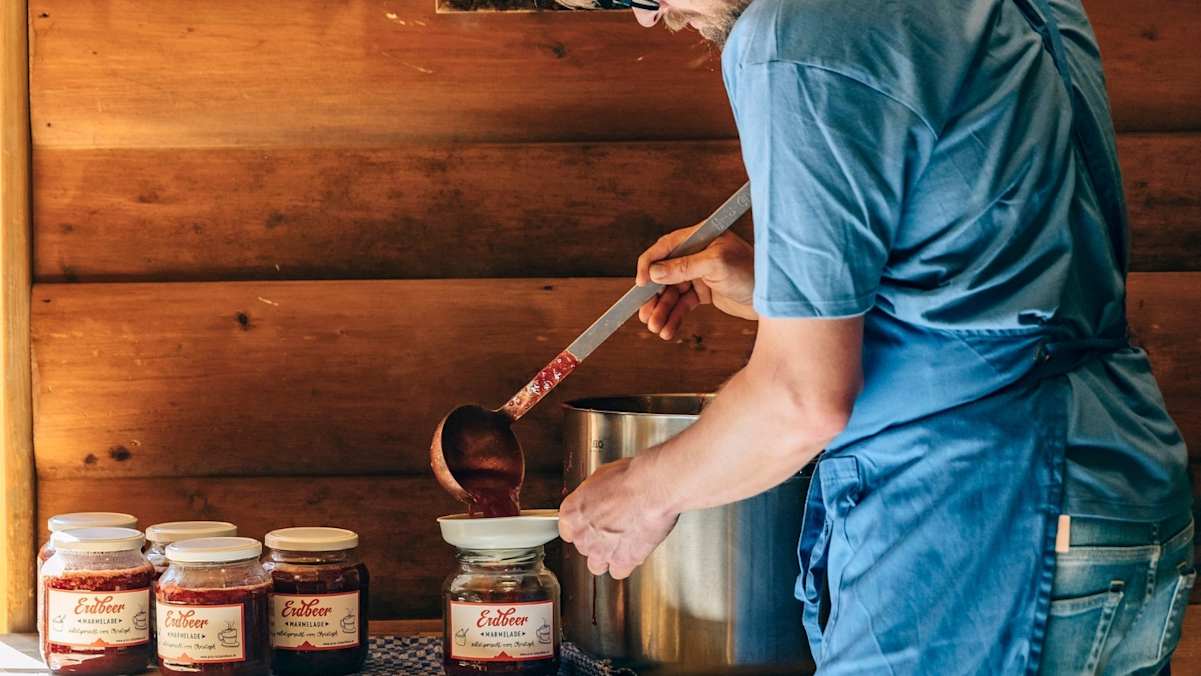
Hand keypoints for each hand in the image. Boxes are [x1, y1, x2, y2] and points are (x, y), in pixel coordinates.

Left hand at [559, 457, 678, 579]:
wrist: (651, 488)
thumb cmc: (629, 478)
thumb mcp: (600, 478)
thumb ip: (592, 497)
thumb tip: (597, 500)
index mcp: (571, 514)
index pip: (568, 531)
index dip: (583, 527)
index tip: (591, 525)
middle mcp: (582, 535)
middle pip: (584, 548)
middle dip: (597, 541)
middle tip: (613, 528)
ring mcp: (601, 551)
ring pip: (597, 565)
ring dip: (607, 557)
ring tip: (621, 544)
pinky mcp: (622, 561)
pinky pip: (618, 572)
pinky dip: (626, 563)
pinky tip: (633, 551)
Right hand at [635, 225, 756, 340]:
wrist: (775, 296)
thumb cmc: (752, 272)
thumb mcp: (716, 265)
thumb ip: (684, 267)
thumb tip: (654, 273)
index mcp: (698, 238)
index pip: (664, 248)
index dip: (648, 265)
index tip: (640, 285)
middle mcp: (696, 254)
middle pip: (663, 275)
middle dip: (653, 297)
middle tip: (645, 317)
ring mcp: (699, 274)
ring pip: (671, 294)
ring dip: (661, 311)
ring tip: (657, 329)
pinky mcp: (703, 293)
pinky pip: (682, 305)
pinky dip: (674, 318)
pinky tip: (668, 331)